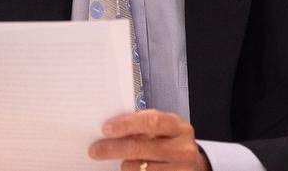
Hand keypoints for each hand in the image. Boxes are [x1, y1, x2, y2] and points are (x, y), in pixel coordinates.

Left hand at [88, 110, 209, 170]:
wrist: (192, 164)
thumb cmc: (169, 141)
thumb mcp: (162, 128)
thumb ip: (141, 124)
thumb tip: (108, 128)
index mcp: (178, 127)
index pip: (150, 122)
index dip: (126, 125)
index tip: (105, 129)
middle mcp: (183, 149)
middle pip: (140, 148)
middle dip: (113, 148)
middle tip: (95, 150)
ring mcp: (182, 170)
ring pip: (139, 169)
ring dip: (124, 165)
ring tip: (121, 161)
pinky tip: (128, 168)